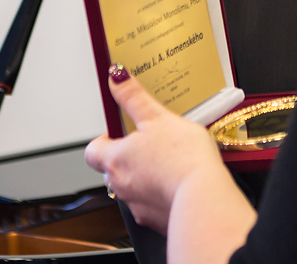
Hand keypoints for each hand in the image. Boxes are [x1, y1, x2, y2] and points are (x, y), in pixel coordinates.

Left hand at [83, 65, 228, 232]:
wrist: (203, 199)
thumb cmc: (182, 159)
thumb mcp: (158, 117)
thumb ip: (133, 98)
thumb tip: (116, 77)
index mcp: (115, 159)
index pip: (93, 150)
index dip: (105, 139)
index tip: (122, 130)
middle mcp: (120, 186)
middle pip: (113, 169)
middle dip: (129, 157)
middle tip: (153, 143)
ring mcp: (137, 205)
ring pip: (133, 188)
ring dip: (146, 176)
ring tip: (172, 163)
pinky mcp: (156, 219)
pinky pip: (153, 204)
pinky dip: (162, 194)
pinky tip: (180, 184)